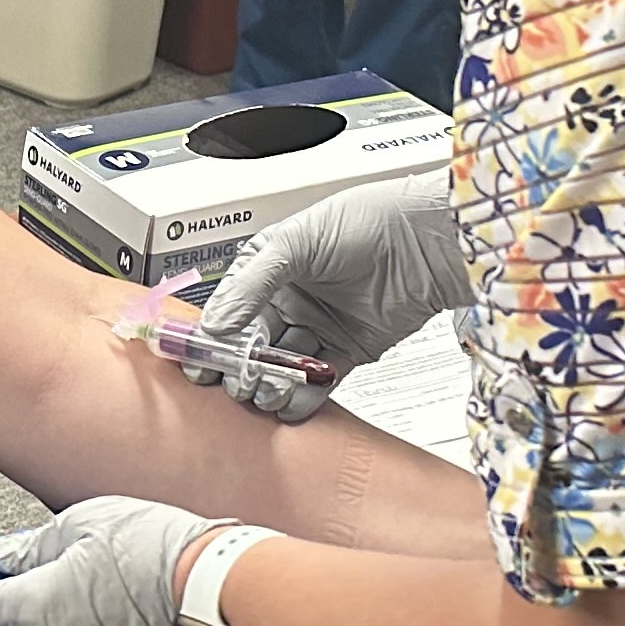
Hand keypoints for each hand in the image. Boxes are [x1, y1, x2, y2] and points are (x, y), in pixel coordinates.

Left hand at [0, 495, 223, 625]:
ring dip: (62, 624)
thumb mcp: (83, 523)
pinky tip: (123, 611)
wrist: (219, 596)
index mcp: (29, 610)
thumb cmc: (157, 553)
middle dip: (21, 604)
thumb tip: (2, 556)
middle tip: (52, 568)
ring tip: (99, 586)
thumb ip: (30, 546)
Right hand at [190, 172, 464, 419]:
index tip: (199, 366)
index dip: (211, 340)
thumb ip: (250, 286)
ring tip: (268, 392)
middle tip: (238, 382)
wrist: (425, 240)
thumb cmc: (364, 222)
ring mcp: (317, 327)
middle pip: (251, 346)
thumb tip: (215, 327)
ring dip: (270, 385)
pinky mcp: (347, 352)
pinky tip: (292, 403)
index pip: (227, 311)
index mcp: (266, 270)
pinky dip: (303, 398)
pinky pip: (317, 382)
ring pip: (281, 368)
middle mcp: (288, 300)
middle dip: (241, 368)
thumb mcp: (293, 242)